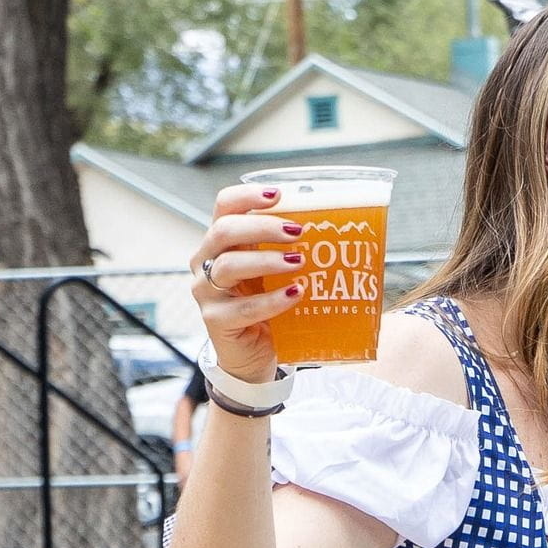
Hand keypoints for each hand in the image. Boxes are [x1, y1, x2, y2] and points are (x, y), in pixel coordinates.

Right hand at [193, 184, 307, 383]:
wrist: (254, 353)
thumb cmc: (269, 304)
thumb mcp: (278, 273)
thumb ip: (292, 251)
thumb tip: (342, 229)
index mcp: (222, 242)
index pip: (224, 207)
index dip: (247, 197)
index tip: (279, 195)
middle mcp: (206, 261)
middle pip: (224, 232)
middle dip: (262, 227)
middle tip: (297, 232)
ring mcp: (206, 292)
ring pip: (227, 266)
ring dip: (266, 260)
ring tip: (299, 262)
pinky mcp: (216, 320)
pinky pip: (242, 308)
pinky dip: (272, 300)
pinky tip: (295, 295)